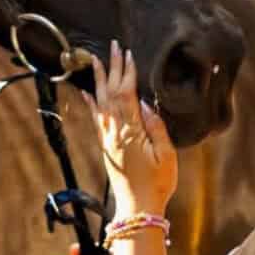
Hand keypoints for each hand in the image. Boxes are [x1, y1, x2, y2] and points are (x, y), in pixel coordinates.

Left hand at [84, 40, 177, 212]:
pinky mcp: (105, 146)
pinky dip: (91, 102)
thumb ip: (156, 127)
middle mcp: (115, 132)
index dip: (127, 73)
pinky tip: (87, 91)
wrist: (137, 208)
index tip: (128, 54)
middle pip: (111, 93)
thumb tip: (146, 103)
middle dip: (112, 68)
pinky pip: (96, 118)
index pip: (127, 94)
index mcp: (132, 132)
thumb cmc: (158, 184)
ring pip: (100, 102)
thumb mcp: (167, 155)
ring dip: (100, 79)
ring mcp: (108, 139)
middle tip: (112, 47)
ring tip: (96, 60)